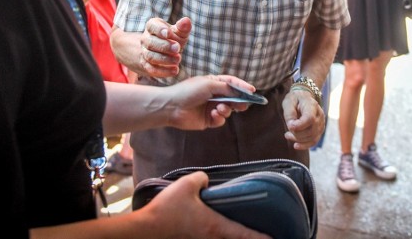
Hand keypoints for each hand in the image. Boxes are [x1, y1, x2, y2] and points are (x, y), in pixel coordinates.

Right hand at [139, 17, 191, 77]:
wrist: (160, 51)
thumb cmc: (172, 38)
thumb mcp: (178, 32)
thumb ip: (182, 27)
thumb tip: (186, 21)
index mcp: (152, 26)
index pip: (152, 26)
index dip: (159, 30)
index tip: (168, 33)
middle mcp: (146, 39)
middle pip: (151, 42)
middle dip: (164, 46)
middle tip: (177, 48)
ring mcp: (145, 52)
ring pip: (151, 56)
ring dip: (165, 59)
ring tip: (178, 59)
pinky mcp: (146, 65)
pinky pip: (152, 69)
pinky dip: (163, 71)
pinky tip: (175, 70)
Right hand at [141, 172, 269, 238]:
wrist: (147, 229)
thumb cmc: (168, 208)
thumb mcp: (187, 184)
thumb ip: (201, 178)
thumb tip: (207, 179)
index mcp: (215, 225)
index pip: (244, 234)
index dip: (260, 238)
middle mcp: (212, 238)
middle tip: (264, 238)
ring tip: (243, 235)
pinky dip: (219, 237)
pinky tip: (219, 232)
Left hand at [165, 75, 253, 129]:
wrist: (171, 107)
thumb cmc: (188, 91)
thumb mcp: (209, 84)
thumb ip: (226, 87)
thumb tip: (240, 90)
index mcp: (213, 83)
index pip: (232, 83)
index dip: (242, 87)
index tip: (252, 91)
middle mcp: (213, 95)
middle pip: (233, 98)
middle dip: (239, 101)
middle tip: (244, 105)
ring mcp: (211, 107)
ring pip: (228, 110)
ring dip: (226, 109)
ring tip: (219, 108)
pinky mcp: (208, 120)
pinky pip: (220, 120)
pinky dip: (219, 117)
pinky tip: (214, 115)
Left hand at [282, 88, 324, 149]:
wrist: (303, 97)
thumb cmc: (294, 99)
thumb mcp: (288, 102)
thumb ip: (289, 114)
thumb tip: (291, 127)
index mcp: (312, 106)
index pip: (310, 118)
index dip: (300, 126)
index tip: (289, 127)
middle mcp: (319, 115)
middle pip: (311, 130)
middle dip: (297, 134)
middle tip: (286, 133)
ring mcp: (321, 123)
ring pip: (313, 137)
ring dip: (299, 140)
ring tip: (288, 136)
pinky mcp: (319, 130)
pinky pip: (314, 140)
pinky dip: (305, 145)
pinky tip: (296, 146)